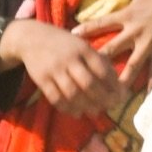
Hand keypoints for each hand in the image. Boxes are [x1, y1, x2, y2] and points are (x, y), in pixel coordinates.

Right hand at [1, 19, 125, 115]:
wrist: (31, 38)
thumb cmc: (63, 43)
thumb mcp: (81, 44)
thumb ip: (98, 60)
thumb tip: (116, 81)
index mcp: (82, 48)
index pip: (101, 69)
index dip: (112, 85)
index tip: (120, 95)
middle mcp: (69, 59)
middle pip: (88, 84)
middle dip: (102, 99)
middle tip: (109, 107)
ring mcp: (54, 70)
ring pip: (72, 93)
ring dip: (86, 106)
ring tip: (94, 112)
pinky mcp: (42, 79)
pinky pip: (56, 98)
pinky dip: (68, 108)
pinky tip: (77, 113)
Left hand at [73, 0, 151, 87]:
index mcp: (127, 16)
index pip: (102, 23)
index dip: (87, 29)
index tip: (72, 36)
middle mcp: (135, 33)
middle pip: (112, 49)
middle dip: (97, 61)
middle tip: (83, 74)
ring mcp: (149, 45)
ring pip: (132, 65)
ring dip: (121, 80)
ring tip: (110, 95)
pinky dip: (151, 84)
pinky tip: (144, 98)